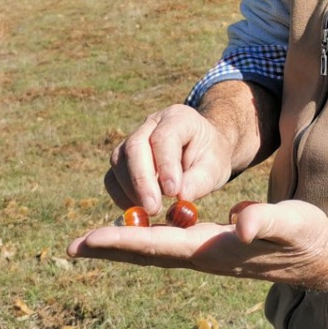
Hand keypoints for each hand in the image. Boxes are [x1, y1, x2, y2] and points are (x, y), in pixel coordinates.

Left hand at [68, 199, 327, 290]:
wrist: (321, 255)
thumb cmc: (306, 237)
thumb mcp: (290, 223)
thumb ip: (267, 221)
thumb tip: (243, 223)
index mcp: (214, 251)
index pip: (158, 245)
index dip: (121, 241)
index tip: (87, 240)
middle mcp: (204, 256)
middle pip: (148, 252)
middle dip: (110, 247)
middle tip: (72, 248)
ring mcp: (208, 254)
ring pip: (156, 248)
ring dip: (124, 244)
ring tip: (93, 241)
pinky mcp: (215, 246)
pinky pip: (170, 243)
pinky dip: (146, 238)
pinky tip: (137, 229)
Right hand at [104, 104, 234, 213]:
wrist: (202, 150)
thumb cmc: (210, 157)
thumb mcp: (215, 168)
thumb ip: (199, 181)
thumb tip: (181, 197)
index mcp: (178, 118)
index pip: (164, 137)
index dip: (165, 165)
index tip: (172, 192)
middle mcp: (151, 123)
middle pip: (135, 146)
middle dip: (142, 180)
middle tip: (153, 208)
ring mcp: (133, 138)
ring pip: (119, 159)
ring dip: (131, 189)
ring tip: (150, 210)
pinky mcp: (123, 159)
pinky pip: (112, 176)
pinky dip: (120, 194)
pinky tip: (137, 208)